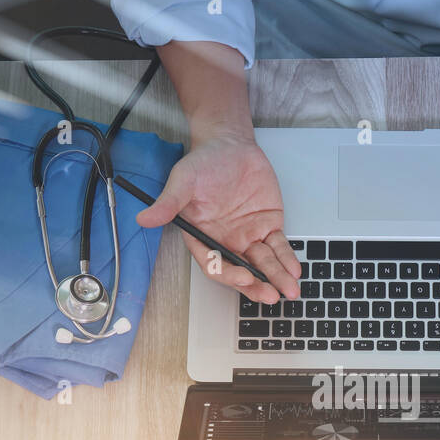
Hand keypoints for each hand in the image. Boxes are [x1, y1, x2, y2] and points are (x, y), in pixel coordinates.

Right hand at [135, 129, 300, 303]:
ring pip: (263, 263)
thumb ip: (168, 203)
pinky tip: (294, 271)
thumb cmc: (203, 163)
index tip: (243, 277)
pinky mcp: (268, 226)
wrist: (229, 144)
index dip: (229, 273)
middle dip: (256, 285)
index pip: (215, 264)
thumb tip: (145, 218)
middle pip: (241, 270)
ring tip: (288, 290)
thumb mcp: (183, 181)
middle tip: (269, 295)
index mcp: (203, 237)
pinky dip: (287, 259)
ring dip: (276, 278)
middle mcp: (226, 241)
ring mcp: (248, 235)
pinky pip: (279, 248)